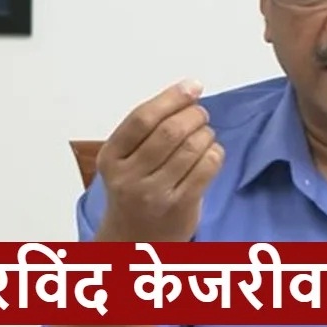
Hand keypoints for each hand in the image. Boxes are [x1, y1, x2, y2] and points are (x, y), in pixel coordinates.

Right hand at [94, 79, 224, 243]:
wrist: (133, 240)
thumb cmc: (133, 190)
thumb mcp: (124, 160)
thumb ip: (145, 131)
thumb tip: (188, 93)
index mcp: (111, 157)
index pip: (143, 119)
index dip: (172, 98)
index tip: (192, 86)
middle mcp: (129, 176)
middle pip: (170, 131)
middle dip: (193, 115)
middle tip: (200, 114)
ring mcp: (154, 194)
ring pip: (191, 148)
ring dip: (206, 133)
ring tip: (205, 134)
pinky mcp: (180, 207)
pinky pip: (207, 168)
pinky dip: (215, 153)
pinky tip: (211, 152)